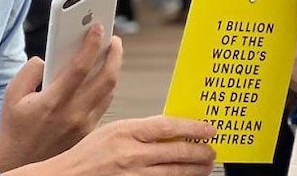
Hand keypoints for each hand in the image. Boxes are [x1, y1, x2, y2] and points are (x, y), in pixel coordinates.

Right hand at [0, 25, 121, 173]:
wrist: (19, 164)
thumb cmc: (13, 129)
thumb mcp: (11, 95)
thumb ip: (28, 71)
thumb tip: (46, 60)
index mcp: (53, 102)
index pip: (80, 67)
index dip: (91, 44)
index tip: (97, 27)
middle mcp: (73, 114)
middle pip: (106, 79)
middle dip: (114, 54)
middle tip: (114, 39)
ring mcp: (83, 126)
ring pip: (109, 92)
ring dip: (113, 70)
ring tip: (111, 54)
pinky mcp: (88, 133)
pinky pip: (104, 106)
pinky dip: (106, 88)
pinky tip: (102, 77)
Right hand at [15, 116, 216, 175]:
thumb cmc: (85, 156)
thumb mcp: (110, 131)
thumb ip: (137, 130)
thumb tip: (166, 130)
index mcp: (125, 131)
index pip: (168, 126)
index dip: (192, 126)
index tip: (208, 128)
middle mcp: (132, 154)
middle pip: (177, 150)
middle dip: (200, 151)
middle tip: (211, 150)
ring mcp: (135, 175)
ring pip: (176, 172)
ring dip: (195, 169)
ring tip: (205, 166)